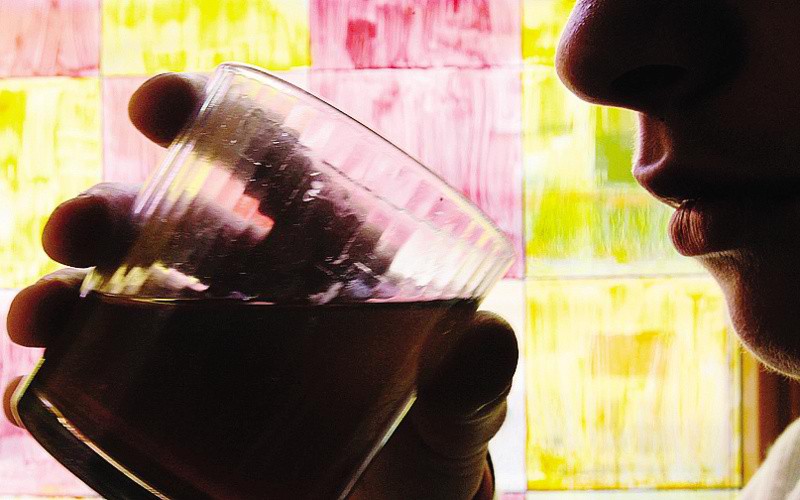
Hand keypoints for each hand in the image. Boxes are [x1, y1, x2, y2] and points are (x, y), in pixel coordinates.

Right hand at [3, 73, 518, 499]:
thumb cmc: (431, 440)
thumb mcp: (460, 414)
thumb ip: (474, 384)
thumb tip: (480, 345)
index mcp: (325, 256)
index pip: (266, 168)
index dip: (209, 124)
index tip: (158, 105)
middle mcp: (255, 291)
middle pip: (169, 226)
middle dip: (112, 211)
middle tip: (76, 228)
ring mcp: (207, 349)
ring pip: (119, 297)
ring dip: (66, 293)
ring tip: (39, 315)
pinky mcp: (174, 409)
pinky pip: (105, 384)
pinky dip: (65, 381)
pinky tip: (38, 391)